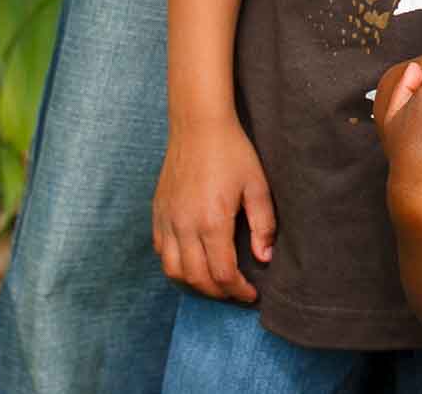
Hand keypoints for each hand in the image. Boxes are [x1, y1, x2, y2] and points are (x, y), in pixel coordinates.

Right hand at [152, 115, 275, 302]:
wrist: (198, 125)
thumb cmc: (232, 152)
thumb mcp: (257, 186)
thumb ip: (263, 225)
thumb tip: (264, 258)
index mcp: (212, 221)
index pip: (222, 274)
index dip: (238, 290)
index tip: (251, 294)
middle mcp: (184, 226)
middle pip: (197, 279)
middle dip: (219, 292)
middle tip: (236, 292)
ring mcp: (167, 220)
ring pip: (173, 270)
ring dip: (194, 284)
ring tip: (215, 283)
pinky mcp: (157, 213)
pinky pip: (161, 251)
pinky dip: (175, 265)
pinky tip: (192, 262)